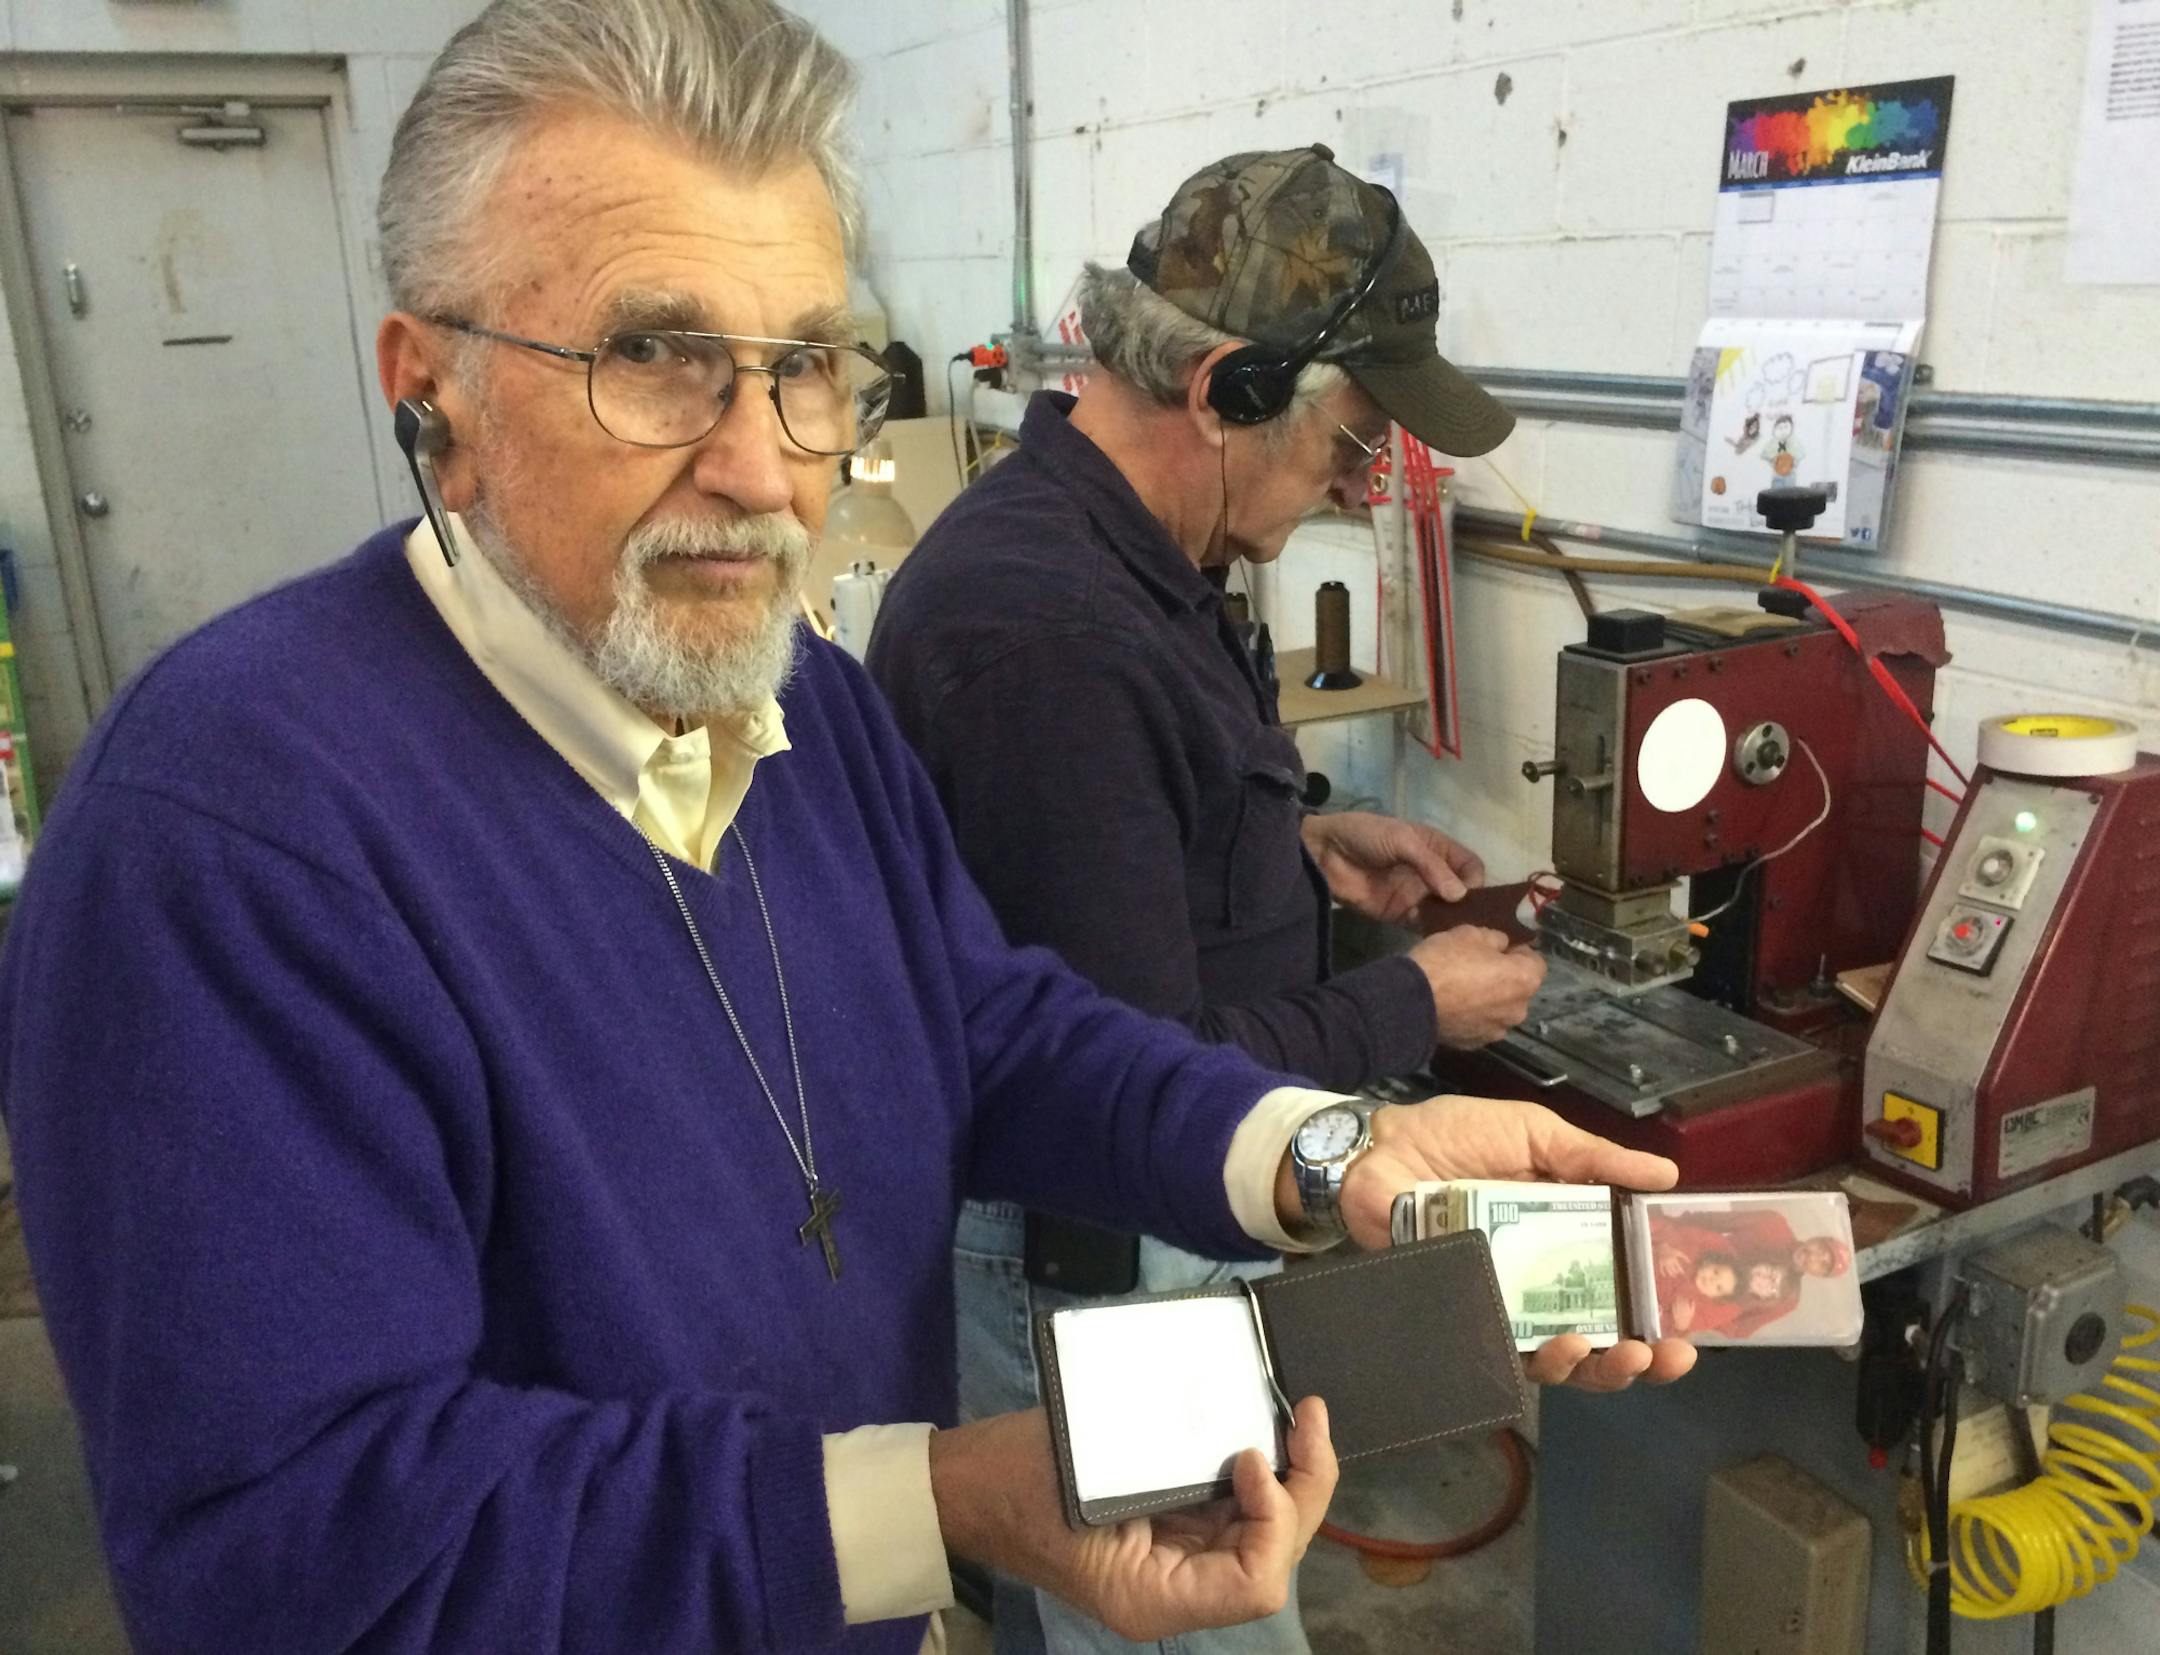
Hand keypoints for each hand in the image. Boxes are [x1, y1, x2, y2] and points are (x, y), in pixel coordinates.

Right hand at [929, 1402, 1337, 1641]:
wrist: (967, 1482)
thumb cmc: (1016, 1481)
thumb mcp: (1088, 1478)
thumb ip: (1170, 1477)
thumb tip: (1244, 1443)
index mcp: (1155, 1598)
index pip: (1256, 1584)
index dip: (1273, 1520)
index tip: (1250, 1457)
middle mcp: (1177, 1589)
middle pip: (1273, 1555)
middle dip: (1304, 1489)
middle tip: (1308, 1417)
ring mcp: (1177, 1560)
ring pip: (1264, 1532)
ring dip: (1291, 1479)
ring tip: (1302, 1418)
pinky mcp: (1172, 1527)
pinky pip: (1234, 1510)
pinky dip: (1258, 1474)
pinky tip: (1263, 1431)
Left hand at [1300, 812, 1484, 921]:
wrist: (1325, 853)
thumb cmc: (1366, 836)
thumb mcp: (1402, 840)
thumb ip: (1431, 865)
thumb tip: (1460, 895)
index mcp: (1437, 849)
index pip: (1470, 866)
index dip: (1474, 880)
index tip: (1469, 894)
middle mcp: (1432, 874)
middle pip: (1462, 893)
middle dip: (1469, 906)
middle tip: (1474, 923)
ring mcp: (1417, 896)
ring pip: (1446, 912)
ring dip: (1453, 922)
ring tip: (1460, 935)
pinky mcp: (1400, 915)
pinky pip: (1423, 926)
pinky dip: (1432, 932)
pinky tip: (1438, 939)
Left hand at [1328, 1095, 1697, 1391]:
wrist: (1381, 1147)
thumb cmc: (1457, 1138)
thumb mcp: (1535, 1135)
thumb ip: (1595, 1159)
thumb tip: (1668, 1177)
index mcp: (1569, 1241)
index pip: (1626, 1291)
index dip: (1660, 1316)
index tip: (1692, 1329)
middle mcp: (1540, 1284)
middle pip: (1600, 1341)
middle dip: (1636, 1361)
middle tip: (1659, 1355)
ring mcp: (1499, 1304)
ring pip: (1552, 1359)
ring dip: (1587, 1367)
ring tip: (1603, 1349)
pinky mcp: (1459, 1313)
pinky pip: (1494, 1350)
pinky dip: (1525, 1357)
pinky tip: (1553, 1345)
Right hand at [1405, 928, 1545, 1047]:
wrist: (1410, 1003)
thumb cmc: (1445, 961)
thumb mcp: (1470, 933)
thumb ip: (1494, 938)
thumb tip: (1501, 946)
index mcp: (1525, 980)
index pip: (1536, 961)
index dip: (1517, 951)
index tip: (1497, 947)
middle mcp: (1518, 1010)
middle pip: (1518, 989)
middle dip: (1503, 978)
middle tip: (1476, 966)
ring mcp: (1496, 1031)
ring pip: (1499, 1009)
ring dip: (1488, 1000)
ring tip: (1461, 989)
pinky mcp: (1474, 1044)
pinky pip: (1479, 1024)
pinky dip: (1471, 1016)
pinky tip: (1451, 1007)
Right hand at [1657, 1248, 1687, 1279]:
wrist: (1662, 1247)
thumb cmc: (1671, 1250)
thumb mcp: (1678, 1252)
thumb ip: (1684, 1257)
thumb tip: (1690, 1263)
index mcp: (1674, 1259)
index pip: (1678, 1267)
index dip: (1681, 1270)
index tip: (1682, 1273)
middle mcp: (1669, 1262)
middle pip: (1673, 1269)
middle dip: (1676, 1272)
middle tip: (1677, 1274)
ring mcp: (1665, 1263)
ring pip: (1668, 1270)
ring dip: (1671, 1274)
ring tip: (1674, 1276)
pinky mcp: (1660, 1263)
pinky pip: (1661, 1269)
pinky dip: (1663, 1273)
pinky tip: (1665, 1276)